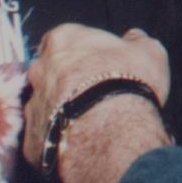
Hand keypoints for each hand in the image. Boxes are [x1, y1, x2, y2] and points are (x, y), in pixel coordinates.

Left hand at [23, 25, 169, 170]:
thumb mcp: (148, 53)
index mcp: (63, 40)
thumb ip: (138, 41)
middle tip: (90, 93)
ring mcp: (33, 103)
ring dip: (59, 111)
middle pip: (47, 70)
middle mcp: (40, 68)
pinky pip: (43, 137)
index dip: (80, 52)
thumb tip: (135, 38)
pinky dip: (57, 140)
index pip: (63, 39)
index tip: (95, 64)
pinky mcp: (33, 137)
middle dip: (64, 80)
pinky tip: (78, 145)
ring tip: (87, 123)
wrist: (113, 132)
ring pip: (43, 105)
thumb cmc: (128, 85)